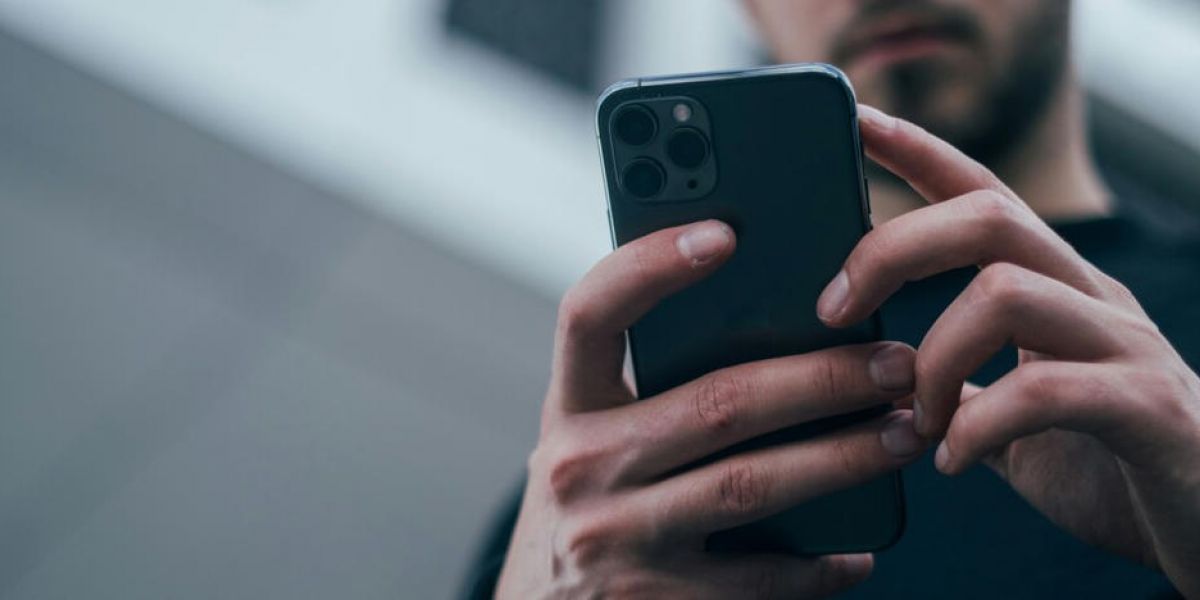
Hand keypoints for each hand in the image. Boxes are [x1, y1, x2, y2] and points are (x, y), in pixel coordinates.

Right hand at [496, 220, 926, 598]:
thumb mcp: (594, 438)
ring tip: (904, 433)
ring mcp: (614, 540)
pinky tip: (857, 550)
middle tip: (895, 363)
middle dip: (821, 377)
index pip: (589, 313)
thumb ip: (649, 387)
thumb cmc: (591, 505)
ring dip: (842, 457)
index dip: (649, 266)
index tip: (724, 232)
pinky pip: (758, 579)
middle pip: (715, 402)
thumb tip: (777, 322)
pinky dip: (818, 565)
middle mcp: (578, 467)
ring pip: (750, 484)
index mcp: (567, 407)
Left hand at [816, 104, 1199, 596]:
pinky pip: (1044, 391)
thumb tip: (874, 368)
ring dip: (931, 357)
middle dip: (892, 250)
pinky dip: (977, 426)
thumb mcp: (1010, 415)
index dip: (919, 153)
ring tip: (914, 419)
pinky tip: (952, 461)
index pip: (983, 194)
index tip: (856, 122)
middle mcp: (1092, 298)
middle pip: (988, 216)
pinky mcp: (1149, 408)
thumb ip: (957, 382)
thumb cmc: (1105, 467)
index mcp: (1055, 288)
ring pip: (1006, 291)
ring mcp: (1126, 346)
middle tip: (833, 310)